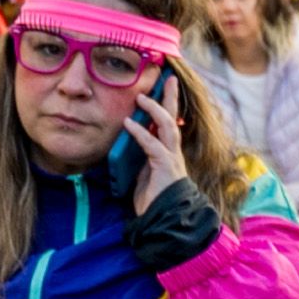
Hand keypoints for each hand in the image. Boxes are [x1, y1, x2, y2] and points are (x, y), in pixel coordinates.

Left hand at [119, 85, 189, 210]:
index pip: (169, 123)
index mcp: (167, 152)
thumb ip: (137, 157)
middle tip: (168, 78)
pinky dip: (140, 133)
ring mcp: (171, 158)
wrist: (164, 220)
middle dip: (171, 97)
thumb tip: (124, 143)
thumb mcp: (142, 173)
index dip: (166, 104)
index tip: (164, 86)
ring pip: (168, 126)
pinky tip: (129, 124)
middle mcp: (173, 152)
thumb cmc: (153, 200)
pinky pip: (152, 145)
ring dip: (156, 109)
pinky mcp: (165, 167)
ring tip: (141, 97)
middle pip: (174, 118)